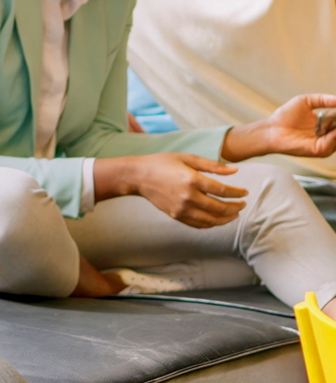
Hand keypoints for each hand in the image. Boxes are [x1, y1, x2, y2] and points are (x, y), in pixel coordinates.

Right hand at [104, 152, 246, 227]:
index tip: (245, 192)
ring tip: (234, 214)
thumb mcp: (188, 158)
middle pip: (219, 208)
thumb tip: (235, 170)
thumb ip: (212, 165)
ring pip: (210, 220)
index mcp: (192, 180)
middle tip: (243, 204)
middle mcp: (187, 196)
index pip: (222, 191)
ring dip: (226, 219)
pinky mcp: (175, 215)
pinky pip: (198, 224)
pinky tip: (217, 219)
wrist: (137, 176)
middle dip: (235, 207)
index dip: (237, 193)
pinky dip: (211, 224)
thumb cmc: (163, 163)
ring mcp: (181, 208)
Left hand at [222, 93, 335, 160]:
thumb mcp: (306, 101)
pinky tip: (334, 127)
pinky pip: (332, 143)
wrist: (271, 129)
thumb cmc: (285, 116)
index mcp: (327, 125)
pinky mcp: (319, 150)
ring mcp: (325, 144)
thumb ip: (324, 99)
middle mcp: (328, 136)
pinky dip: (335, 135)